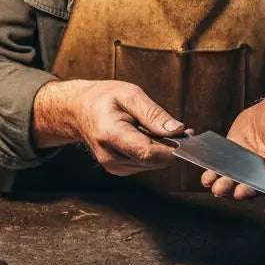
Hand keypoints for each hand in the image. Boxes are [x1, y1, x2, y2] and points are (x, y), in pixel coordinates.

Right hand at [32, 80, 182, 175]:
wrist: (78, 111)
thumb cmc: (102, 99)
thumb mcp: (129, 95)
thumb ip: (154, 114)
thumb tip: (177, 130)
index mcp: (111, 135)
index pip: (148, 153)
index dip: (172, 148)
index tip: (186, 137)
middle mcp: (111, 157)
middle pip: (154, 161)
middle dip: (171, 146)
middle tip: (177, 127)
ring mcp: (114, 166)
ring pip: (153, 164)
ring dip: (162, 149)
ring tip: (156, 128)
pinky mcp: (119, 170)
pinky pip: (146, 164)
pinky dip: (153, 152)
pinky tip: (147, 137)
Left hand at [202, 95, 264, 198]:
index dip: (262, 188)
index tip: (248, 190)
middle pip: (254, 184)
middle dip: (242, 189)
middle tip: (231, 191)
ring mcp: (250, 166)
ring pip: (237, 179)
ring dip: (226, 185)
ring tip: (216, 187)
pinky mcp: (235, 157)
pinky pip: (224, 166)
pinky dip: (214, 172)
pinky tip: (208, 177)